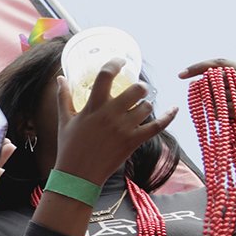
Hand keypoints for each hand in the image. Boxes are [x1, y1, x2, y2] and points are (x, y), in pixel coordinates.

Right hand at [54, 58, 177, 182]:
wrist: (78, 174)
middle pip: (136, 89)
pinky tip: (174, 109)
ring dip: (145, 104)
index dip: (115, 63)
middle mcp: (111, 114)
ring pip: (147, 107)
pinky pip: (158, 125)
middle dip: (140, 87)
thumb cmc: (69, 145)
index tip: (121, 61)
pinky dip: (169, 116)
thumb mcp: (65, 119)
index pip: (106, 75)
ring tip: (140, 107)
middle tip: (137, 90)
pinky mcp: (134, 141)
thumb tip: (60, 77)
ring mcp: (125, 128)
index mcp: (93, 106)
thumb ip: (63, 96)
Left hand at [180, 59, 235, 159]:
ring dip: (212, 104)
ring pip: (223, 93)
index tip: (181, 75)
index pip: (221, 63)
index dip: (199, 66)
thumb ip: (220, 90)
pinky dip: (220, 114)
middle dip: (204, 85)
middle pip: (221, 75)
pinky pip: (229, 108)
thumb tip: (193, 84)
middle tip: (194, 96)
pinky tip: (223, 120)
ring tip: (215, 113)